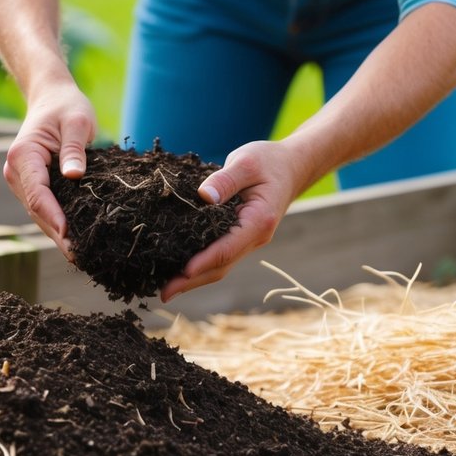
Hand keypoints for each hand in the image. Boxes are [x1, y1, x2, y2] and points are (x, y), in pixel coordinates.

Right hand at [2, 81, 96, 259]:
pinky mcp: (31, 185)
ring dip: (57, 234)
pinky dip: (58, 223)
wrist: (52, 99)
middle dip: (57, 234)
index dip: (53, 216)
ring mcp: (21, 180)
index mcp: (23, 155)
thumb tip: (74, 175)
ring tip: (80, 256)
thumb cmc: (66, 107)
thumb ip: (75, 149)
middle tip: (80, 257)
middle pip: (37, 209)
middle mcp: (16, 171)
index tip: (68, 235)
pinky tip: (76, 240)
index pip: (37, 192)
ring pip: (39, 213)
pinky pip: (44, 208)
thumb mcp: (77, 122)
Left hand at [160, 140, 304, 301]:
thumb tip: (204, 196)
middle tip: (164, 293)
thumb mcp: (246, 163)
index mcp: (259, 221)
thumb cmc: (268, 162)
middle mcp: (255, 237)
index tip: (183, 271)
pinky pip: (220, 257)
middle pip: (222, 266)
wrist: (290, 168)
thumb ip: (225, 180)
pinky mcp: (240, 238)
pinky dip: (201, 267)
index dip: (205, 261)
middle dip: (192, 281)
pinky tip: (180, 271)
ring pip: (221, 266)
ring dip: (194, 280)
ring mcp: (248, 241)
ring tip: (166, 289)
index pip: (228, 248)